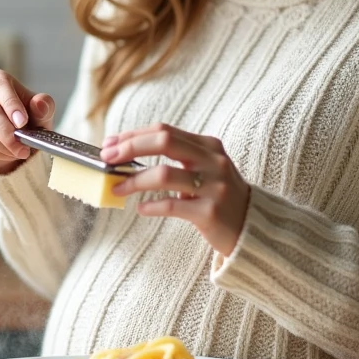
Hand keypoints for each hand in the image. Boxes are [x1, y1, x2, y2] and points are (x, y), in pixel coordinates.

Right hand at [0, 70, 55, 174]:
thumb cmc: (27, 121)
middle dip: (8, 133)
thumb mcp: (42, 113)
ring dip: (5, 146)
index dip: (11, 104)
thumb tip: (40, 103)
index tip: (22, 122)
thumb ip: (43, 106)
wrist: (15, 145)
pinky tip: (6, 154)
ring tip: (19, 151)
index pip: (0, 85)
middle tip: (23, 147)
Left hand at [100, 123, 250, 256]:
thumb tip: (126, 152)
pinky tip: (141, 208)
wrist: (252, 228)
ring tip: (117, 187)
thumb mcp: (204, 169)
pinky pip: (172, 205)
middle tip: (107, 158)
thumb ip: (175, 157)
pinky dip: (151, 205)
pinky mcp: (210, 213)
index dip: (133, 135)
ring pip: (164, 174)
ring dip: (134, 180)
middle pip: (164, 142)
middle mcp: (213, 161)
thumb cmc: (218, 196)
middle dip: (130, 147)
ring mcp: (214, 187)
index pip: (164, 131)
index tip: (110, 144)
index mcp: (209, 146)